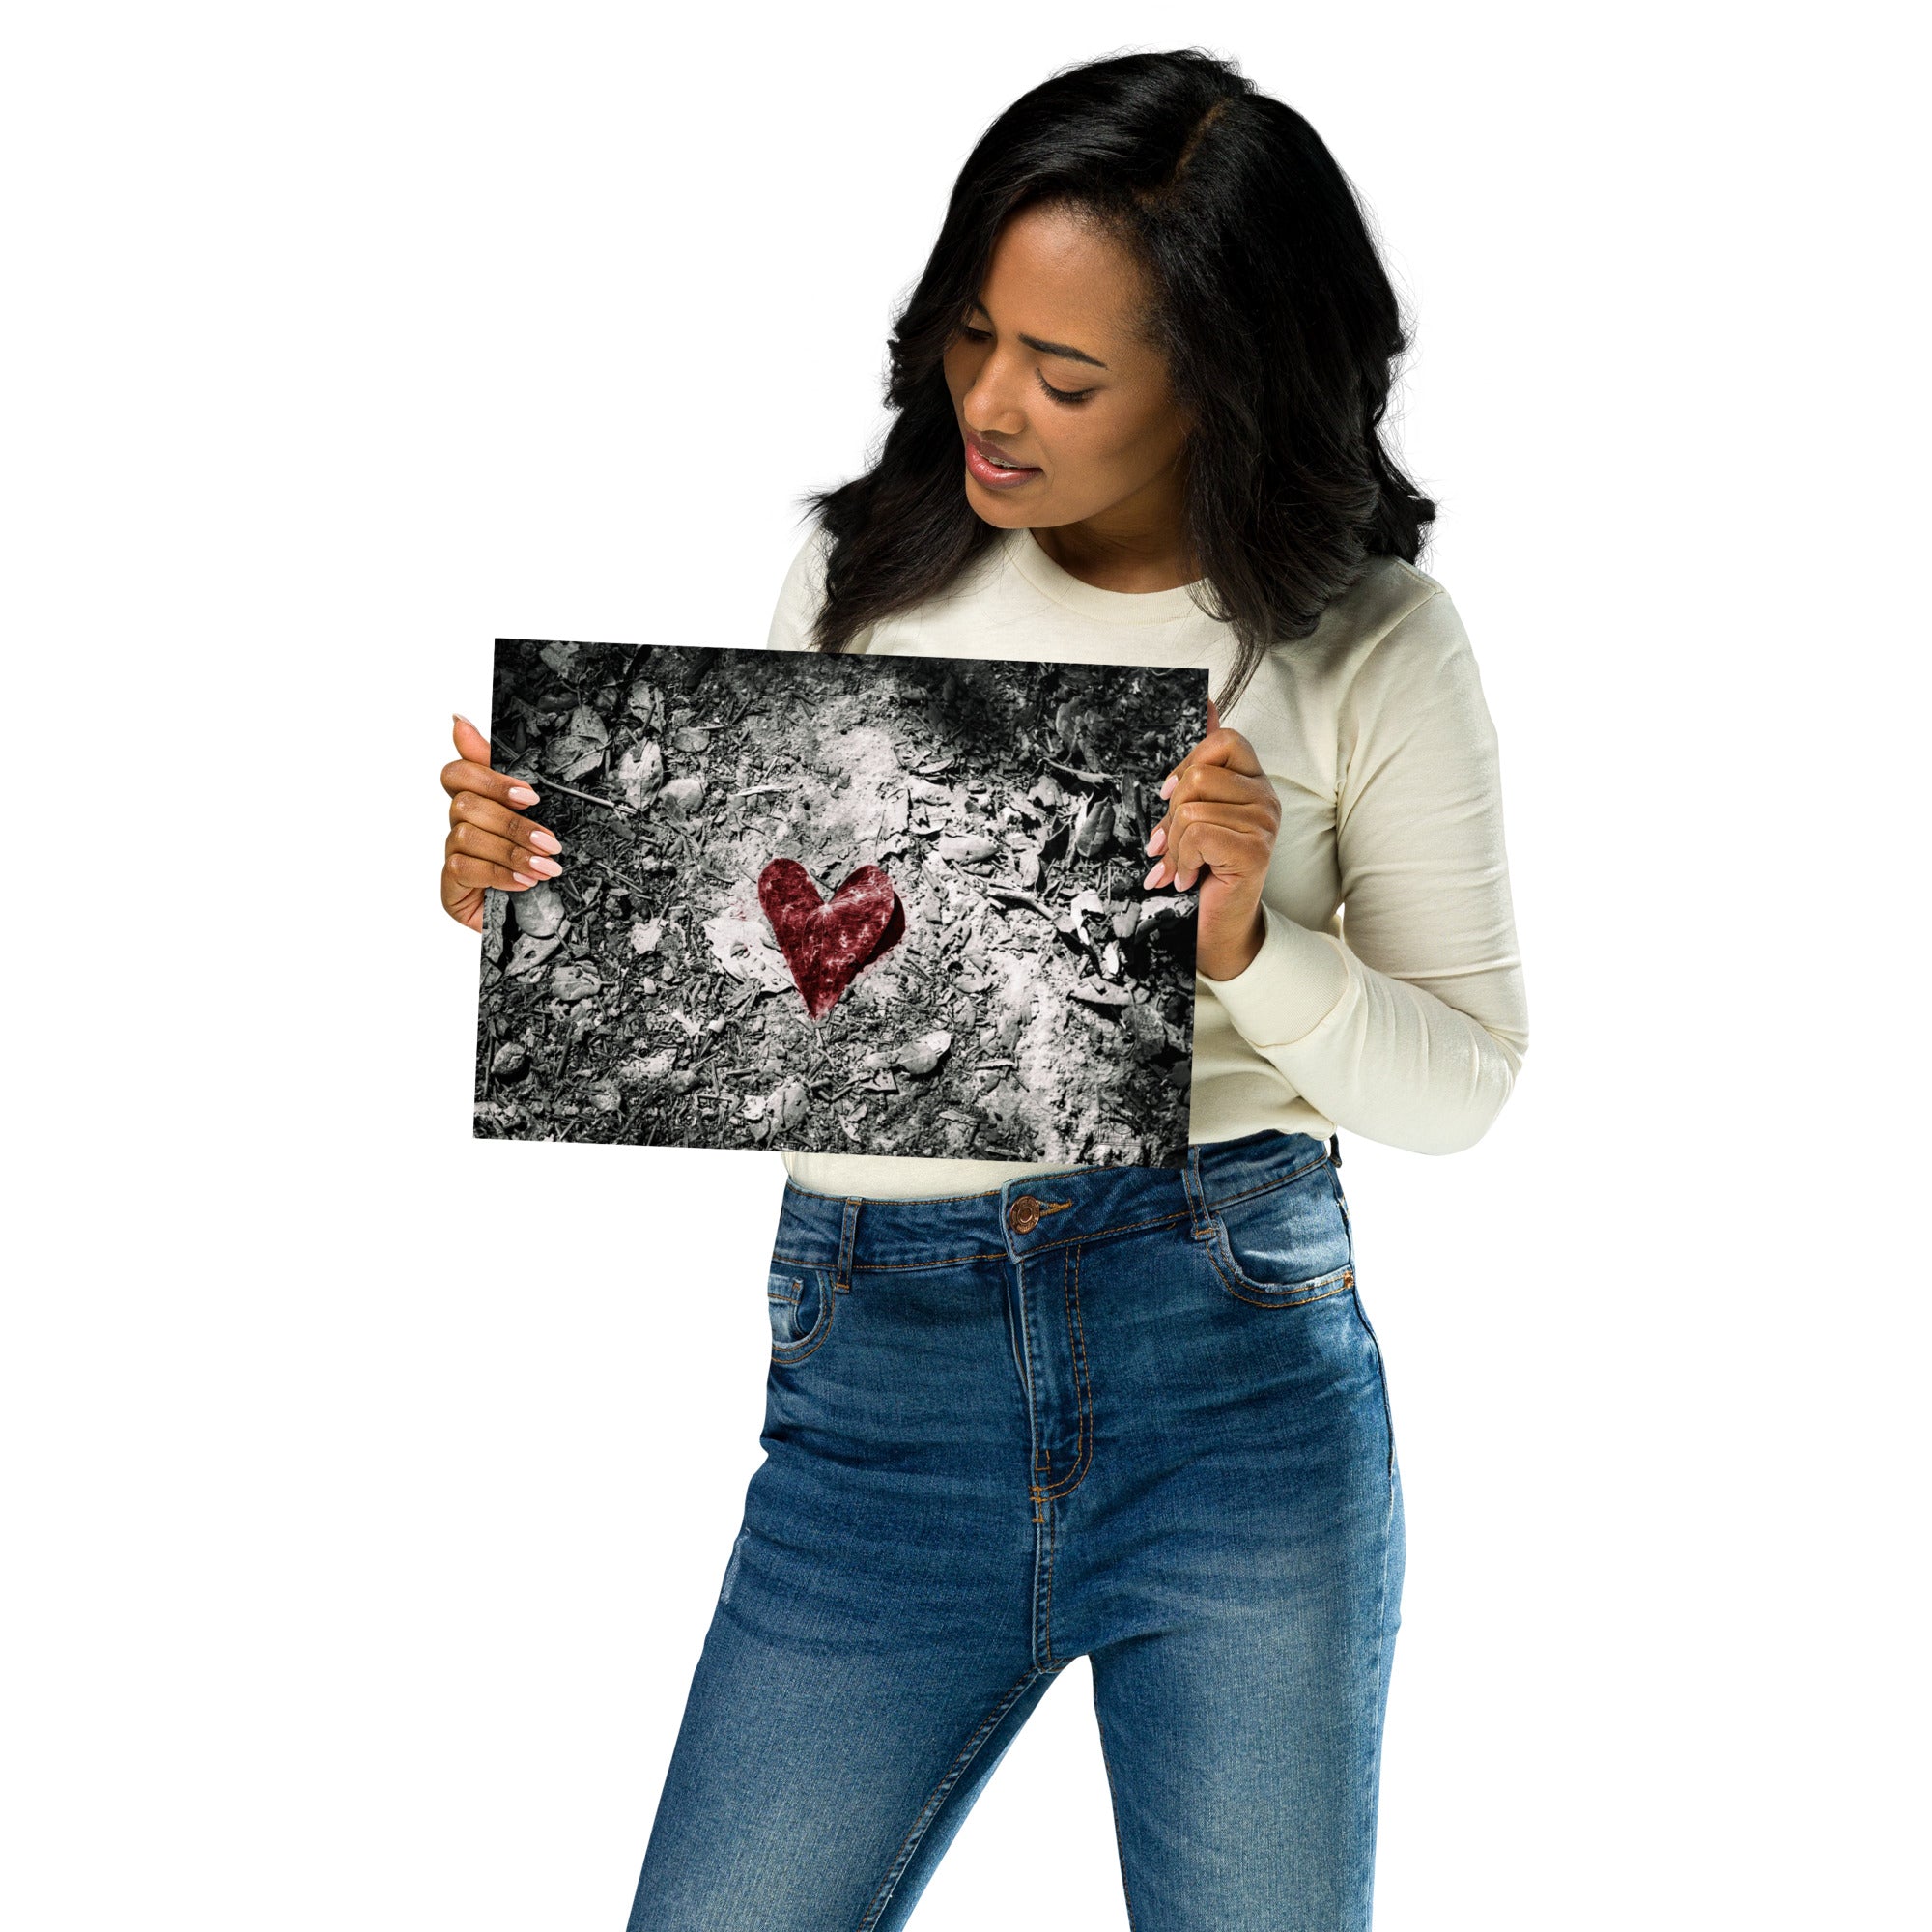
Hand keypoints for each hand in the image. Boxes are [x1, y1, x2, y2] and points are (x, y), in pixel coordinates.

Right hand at [440, 714, 564, 931]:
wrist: (539, 921)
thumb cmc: (535, 866)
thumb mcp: (534, 820)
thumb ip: (504, 776)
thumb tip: (460, 720)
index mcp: (479, 805)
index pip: (458, 773)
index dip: (487, 776)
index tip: (529, 794)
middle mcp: (460, 826)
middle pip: (465, 803)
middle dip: (512, 822)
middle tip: (549, 840)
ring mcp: (453, 856)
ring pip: (467, 835)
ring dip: (512, 851)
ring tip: (545, 867)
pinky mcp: (451, 886)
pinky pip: (464, 867)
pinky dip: (499, 873)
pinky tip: (523, 882)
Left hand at [1141, 696, 1278, 981]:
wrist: (1216, 928)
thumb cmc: (1203, 870)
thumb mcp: (1194, 812)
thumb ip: (1201, 763)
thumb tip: (1206, 703)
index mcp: (1252, 782)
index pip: (1224, 740)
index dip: (1188, 764)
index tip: (1169, 796)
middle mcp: (1266, 798)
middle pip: (1201, 774)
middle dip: (1172, 813)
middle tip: (1168, 843)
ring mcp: (1265, 824)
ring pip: (1194, 807)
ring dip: (1174, 844)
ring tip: (1179, 866)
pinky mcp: (1256, 850)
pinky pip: (1199, 833)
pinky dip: (1182, 860)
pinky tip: (1188, 878)